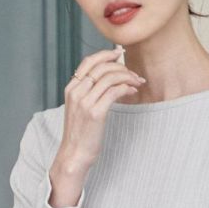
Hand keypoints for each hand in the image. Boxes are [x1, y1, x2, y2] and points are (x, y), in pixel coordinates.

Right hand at [55, 44, 146, 171]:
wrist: (74, 154)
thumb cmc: (81, 133)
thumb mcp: (80, 108)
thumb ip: (88, 93)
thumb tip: (107, 80)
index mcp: (71, 88)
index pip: (89, 62)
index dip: (106, 54)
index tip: (120, 53)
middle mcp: (76, 92)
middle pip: (102, 67)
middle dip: (122, 67)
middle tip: (135, 74)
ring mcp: (85, 102)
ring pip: (109, 78)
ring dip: (127, 77)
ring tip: (137, 83)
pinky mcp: (95, 113)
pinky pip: (114, 92)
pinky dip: (126, 88)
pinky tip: (132, 91)